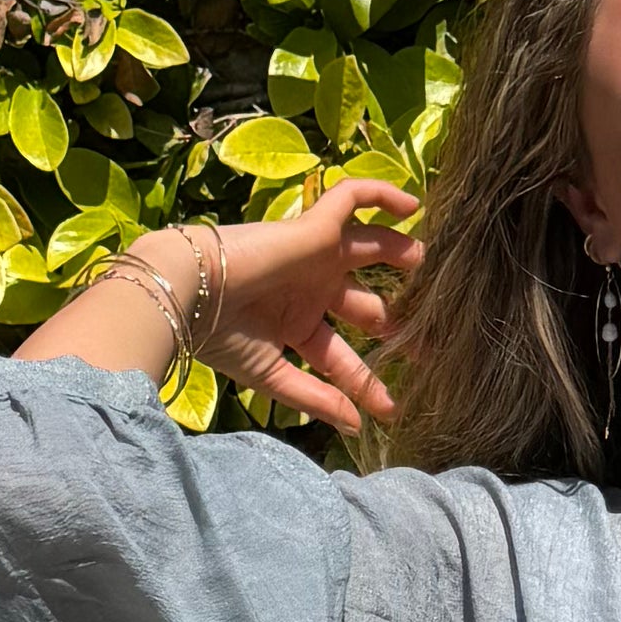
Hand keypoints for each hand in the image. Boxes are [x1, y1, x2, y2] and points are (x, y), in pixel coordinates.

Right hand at [201, 171, 422, 431]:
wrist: (189, 292)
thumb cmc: (220, 335)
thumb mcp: (271, 375)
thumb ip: (316, 397)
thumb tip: (354, 426)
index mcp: (296, 325)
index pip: (342, 357)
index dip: (367, 383)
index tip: (392, 408)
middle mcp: (310, 290)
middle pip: (366, 304)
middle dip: (398, 321)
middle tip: (431, 338)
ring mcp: (313, 257)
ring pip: (368, 249)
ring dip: (400, 254)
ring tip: (430, 263)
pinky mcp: (313, 227)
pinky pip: (351, 198)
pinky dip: (381, 194)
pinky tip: (414, 203)